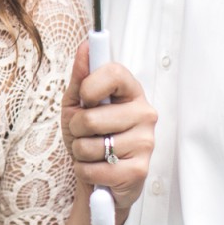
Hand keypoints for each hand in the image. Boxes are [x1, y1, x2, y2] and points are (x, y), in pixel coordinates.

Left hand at [62, 38, 156, 213]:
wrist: (99, 177)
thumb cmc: (90, 136)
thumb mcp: (78, 105)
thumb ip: (81, 78)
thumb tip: (85, 47)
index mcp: (131, 92)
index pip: (115, 72)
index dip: (90, 86)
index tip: (85, 99)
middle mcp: (145, 114)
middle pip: (93, 117)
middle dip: (77, 129)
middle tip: (85, 134)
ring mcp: (145, 143)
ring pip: (91, 146)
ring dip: (80, 152)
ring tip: (92, 153)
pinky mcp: (140, 170)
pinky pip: (95, 169)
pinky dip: (86, 171)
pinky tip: (97, 170)